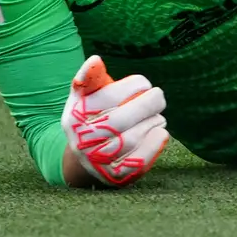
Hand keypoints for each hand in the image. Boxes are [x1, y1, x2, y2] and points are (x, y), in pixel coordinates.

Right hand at [61, 55, 168, 187]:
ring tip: (158, 115)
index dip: (132, 86)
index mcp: (75, 117)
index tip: (144, 83)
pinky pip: (139, 161)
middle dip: (147, 104)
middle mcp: (82, 141)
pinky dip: (154, 144)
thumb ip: (90, 79)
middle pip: (120, 120)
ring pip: (131, 139)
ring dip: (152, 122)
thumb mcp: (85, 98)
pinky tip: (161, 132)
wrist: (87, 159)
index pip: (107, 98)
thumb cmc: (92, 119)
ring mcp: (98, 161)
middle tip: (159, 96)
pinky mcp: (116, 176)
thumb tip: (95, 60)